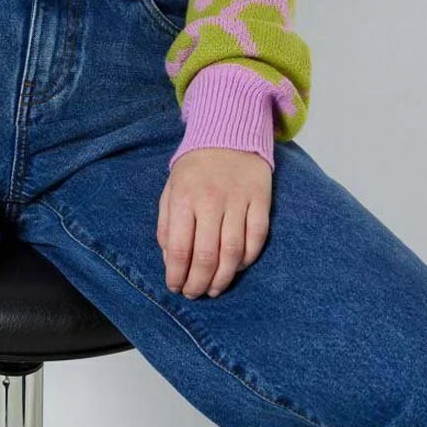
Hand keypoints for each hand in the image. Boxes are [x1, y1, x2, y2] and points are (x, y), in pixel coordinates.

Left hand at [157, 147, 271, 298]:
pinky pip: (256, 238)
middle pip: (206, 256)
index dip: (176, 274)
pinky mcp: (260, 200)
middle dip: (198, 283)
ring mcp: (238, 201)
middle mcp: (211, 201)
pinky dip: (247, 259)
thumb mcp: (171, 189)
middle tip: (195, 293)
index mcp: (184, 198)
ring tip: (214, 289)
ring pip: (233, 252)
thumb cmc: (195, 167)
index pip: (179, 248)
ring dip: (223, 278)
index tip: (175, 287)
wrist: (228, 132)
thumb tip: (170, 259)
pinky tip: (236, 268)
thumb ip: (166, 223)